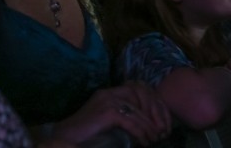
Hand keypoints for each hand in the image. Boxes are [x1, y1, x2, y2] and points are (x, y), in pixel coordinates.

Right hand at [52, 85, 169, 146]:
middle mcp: (110, 92)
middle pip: (143, 93)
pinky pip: (131, 120)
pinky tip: (146, 142)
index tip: (164, 122)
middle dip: (157, 112)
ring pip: (138, 109)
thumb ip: (127, 118)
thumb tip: (152, 127)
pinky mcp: (106, 112)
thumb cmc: (87, 135)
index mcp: (111, 92)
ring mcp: (107, 100)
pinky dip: (142, 132)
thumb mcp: (110, 123)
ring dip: (151, 126)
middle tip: (163, 131)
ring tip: (156, 139)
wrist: (66, 139)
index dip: (156, 104)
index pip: (141, 88)